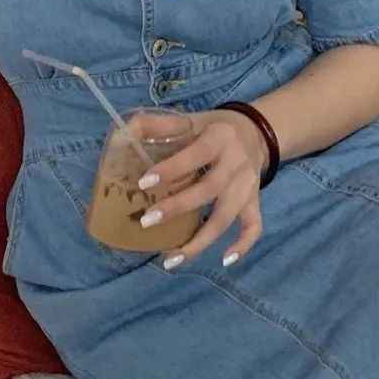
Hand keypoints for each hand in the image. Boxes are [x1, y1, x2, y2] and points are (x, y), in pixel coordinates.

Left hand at [136, 108, 268, 268]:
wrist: (255, 131)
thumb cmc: (213, 128)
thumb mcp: (191, 119)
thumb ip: (158, 125)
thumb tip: (123, 133)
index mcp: (219, 138)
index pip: (196, 154)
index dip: (172, 168)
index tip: (144, 183)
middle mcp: (237, 162)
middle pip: (209, 190)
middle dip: (178, 208)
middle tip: (146, 222)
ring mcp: (248, 185)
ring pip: (227, 216)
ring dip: (200, 240)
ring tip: (170, 258)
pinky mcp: (254, 201)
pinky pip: (253, 226)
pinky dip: (243, 244)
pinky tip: (224, 260)